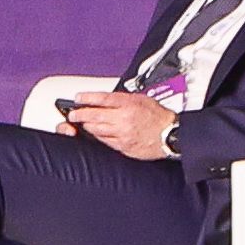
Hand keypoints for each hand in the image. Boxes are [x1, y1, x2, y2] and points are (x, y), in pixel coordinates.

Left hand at [59, 89, 177, 160]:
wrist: (170, 135)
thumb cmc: (159, 117)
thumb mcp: (142, 99)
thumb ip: (123, 99)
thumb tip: (107, 99)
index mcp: (128, 104)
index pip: (102, 99)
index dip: (87, 98)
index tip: (79, 98)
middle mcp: (124, 119)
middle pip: (95, 115)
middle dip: (80, 114)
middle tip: (74, 114)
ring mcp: (122, 134)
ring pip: (97, 129)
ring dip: (87, 125)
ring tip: (83, 123)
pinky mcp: (123, 146)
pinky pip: (105, 141)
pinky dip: (98, 136)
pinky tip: (96, 133)